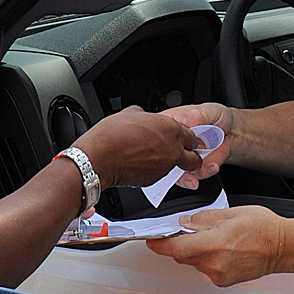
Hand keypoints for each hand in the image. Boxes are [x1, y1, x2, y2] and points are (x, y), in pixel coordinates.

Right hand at [79, 107, 203, 189]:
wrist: (100, 157)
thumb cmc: (113, 135)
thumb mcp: (132, 113)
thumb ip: (147, 117)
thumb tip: (145, 118)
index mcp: (171, 129)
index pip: (192, 137)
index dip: (188, 139)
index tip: (184, 140)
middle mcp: (172, 150)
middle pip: (194, 159)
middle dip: (191, 157)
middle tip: (183, 155)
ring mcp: (164, 167)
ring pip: (178, 169)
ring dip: (173, 165)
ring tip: (157, 159)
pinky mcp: (154, 180)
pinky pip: (161, 175)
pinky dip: (156, 171)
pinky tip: (143, 164)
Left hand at [147, 204, 286, 286]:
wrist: (284, 248)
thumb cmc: (264, 228)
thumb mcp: (231, 213)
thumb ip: (203, 219)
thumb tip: (185, 223)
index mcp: (214, 244)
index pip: (176, 248)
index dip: (160, 245)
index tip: (152, 241)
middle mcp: (214, 263)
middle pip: (183, 255)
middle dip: (182, 243)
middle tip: (195, 231)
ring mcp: (218, 275)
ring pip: (194, 262)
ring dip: (197, 251)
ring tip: (218, 239)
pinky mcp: (223, 281)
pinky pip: (205, 269)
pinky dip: (208, 259)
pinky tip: (224, 250)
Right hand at [168, 103, 231, 186]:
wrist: (231, 133)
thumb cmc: (216, 117)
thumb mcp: (211, 111)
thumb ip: (201, 114)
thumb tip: (192, 116)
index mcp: (170, 124)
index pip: (157, 133)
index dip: (161, 140)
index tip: (175, 143)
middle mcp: (173, 144)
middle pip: (163, 157)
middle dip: (172, 164)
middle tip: (186, 163)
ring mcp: (181, 158)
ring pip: (175, 172)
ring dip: (187, 176)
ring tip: (202, 168)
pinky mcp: (191, 169)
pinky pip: (191, 177)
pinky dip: (202, 174)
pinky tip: (212, 166)